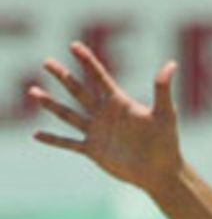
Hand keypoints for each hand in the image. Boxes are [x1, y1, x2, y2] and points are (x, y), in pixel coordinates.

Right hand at [30, 42, 180, 195]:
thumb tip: (171, 65)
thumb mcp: (165, 114)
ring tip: (32, 92)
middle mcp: (104, 114)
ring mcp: (97, 132)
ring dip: (51, 104)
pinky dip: (53, 140)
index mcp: (118, 102)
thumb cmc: (166, 142)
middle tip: (46, 62)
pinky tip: (36, 135)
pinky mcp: (93, 151)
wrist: (162, 173)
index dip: (88, 61)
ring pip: (69, 115)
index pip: (100, 77)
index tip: (74, 46)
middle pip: (79, 91)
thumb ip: (162, 89)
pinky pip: (69, 144)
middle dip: (63, 76)